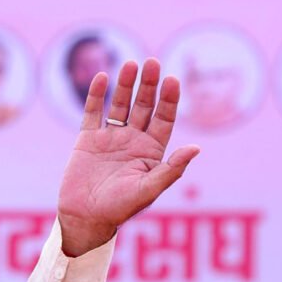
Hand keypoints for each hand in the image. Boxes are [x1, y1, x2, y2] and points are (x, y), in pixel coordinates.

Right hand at [56, 59, 198, 255]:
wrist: (84, 219)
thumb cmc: (119, 209)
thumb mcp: (149, 190)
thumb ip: (172, 169)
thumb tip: (197, 148)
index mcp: (151, 150)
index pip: (164, 118)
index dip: (169, 99)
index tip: (172, 80)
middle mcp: (133, 140)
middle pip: (144, 106)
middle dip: (149, 85)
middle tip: (152, 63)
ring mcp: (110, 138)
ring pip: (120, 105)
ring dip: (125, 85)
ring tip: (130, 65)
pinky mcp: (87, 139)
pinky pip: (93, 112)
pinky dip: (96, 95)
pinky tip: (102, 78)